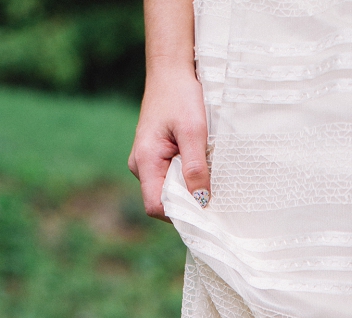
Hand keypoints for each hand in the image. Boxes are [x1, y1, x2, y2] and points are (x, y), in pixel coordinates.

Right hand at [128, 67, 210, 218]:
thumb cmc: (180, 94)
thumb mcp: (193, 131)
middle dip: (187, 202)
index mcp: (144, 161)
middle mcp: (140, 166)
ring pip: (168, 191)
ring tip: (206, 172)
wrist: (171, 71)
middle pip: (163, 202)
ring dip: (188, 189)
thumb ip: (195, 168)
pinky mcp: (155, 158)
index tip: (204, 210)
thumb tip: (201, 201)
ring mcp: (146, 163)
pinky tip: (200, 166)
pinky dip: (187, 178)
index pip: (156, 206)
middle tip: (212, 191)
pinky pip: (170, 178)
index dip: (179, 213)